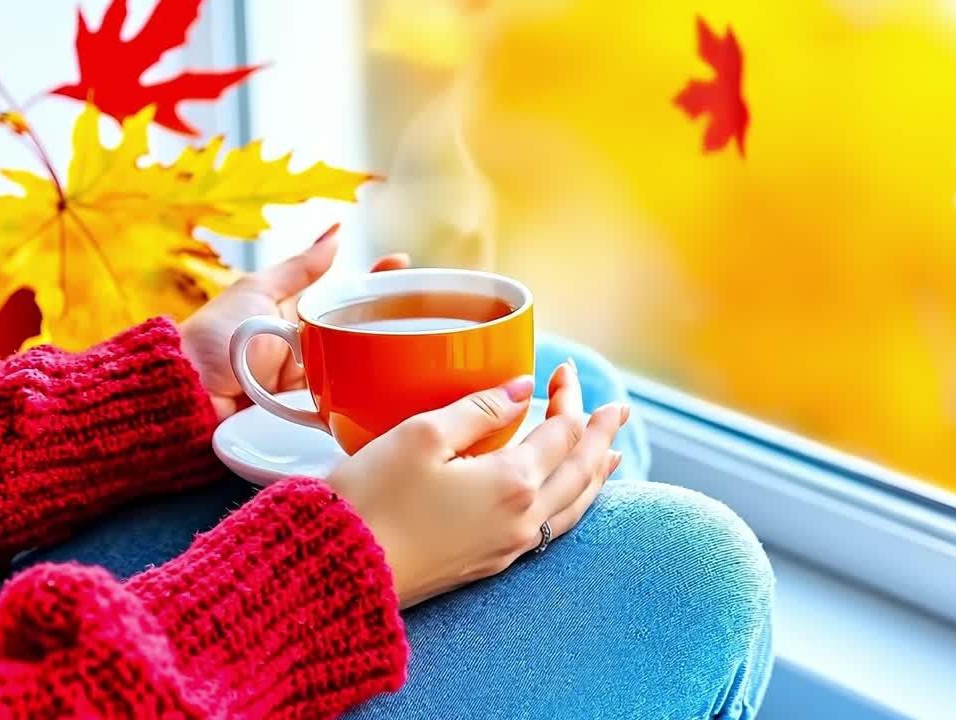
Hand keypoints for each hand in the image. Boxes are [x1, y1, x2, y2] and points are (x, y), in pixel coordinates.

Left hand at [181, 225, 410, 418]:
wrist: (186, 396)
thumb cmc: (215, 340)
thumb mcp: (259, 292)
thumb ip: (300, 268)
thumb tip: (337, 232)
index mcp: (299, 319)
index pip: (349, 297)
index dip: (380, 285)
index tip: (410, 271)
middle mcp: (313, 352)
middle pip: (364, 333)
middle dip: (396, 322)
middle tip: (432, 310)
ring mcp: (316, 387)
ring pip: (363, 369)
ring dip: (390, 360)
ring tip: (422, 344)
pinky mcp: (316, 419)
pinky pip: (350, 406)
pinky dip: (373, 399)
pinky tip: (399, 389)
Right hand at [328, 361, 628, 607]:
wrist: (338, 573)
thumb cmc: (370, 500)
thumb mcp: (422, 436)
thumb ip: (480, 409)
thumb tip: (523, 390)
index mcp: (512, 482)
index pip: (561, 431)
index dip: (568, 396)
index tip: (562, 370)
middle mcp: (522, 520)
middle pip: (581, 470)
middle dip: (600, 435)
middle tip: (617, 409)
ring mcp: (508, 548)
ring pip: (573, 507)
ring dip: (595, 474)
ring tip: (612, 455)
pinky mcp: (488, 565)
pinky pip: (552, 530)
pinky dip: (573, 505)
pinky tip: (567, 499)